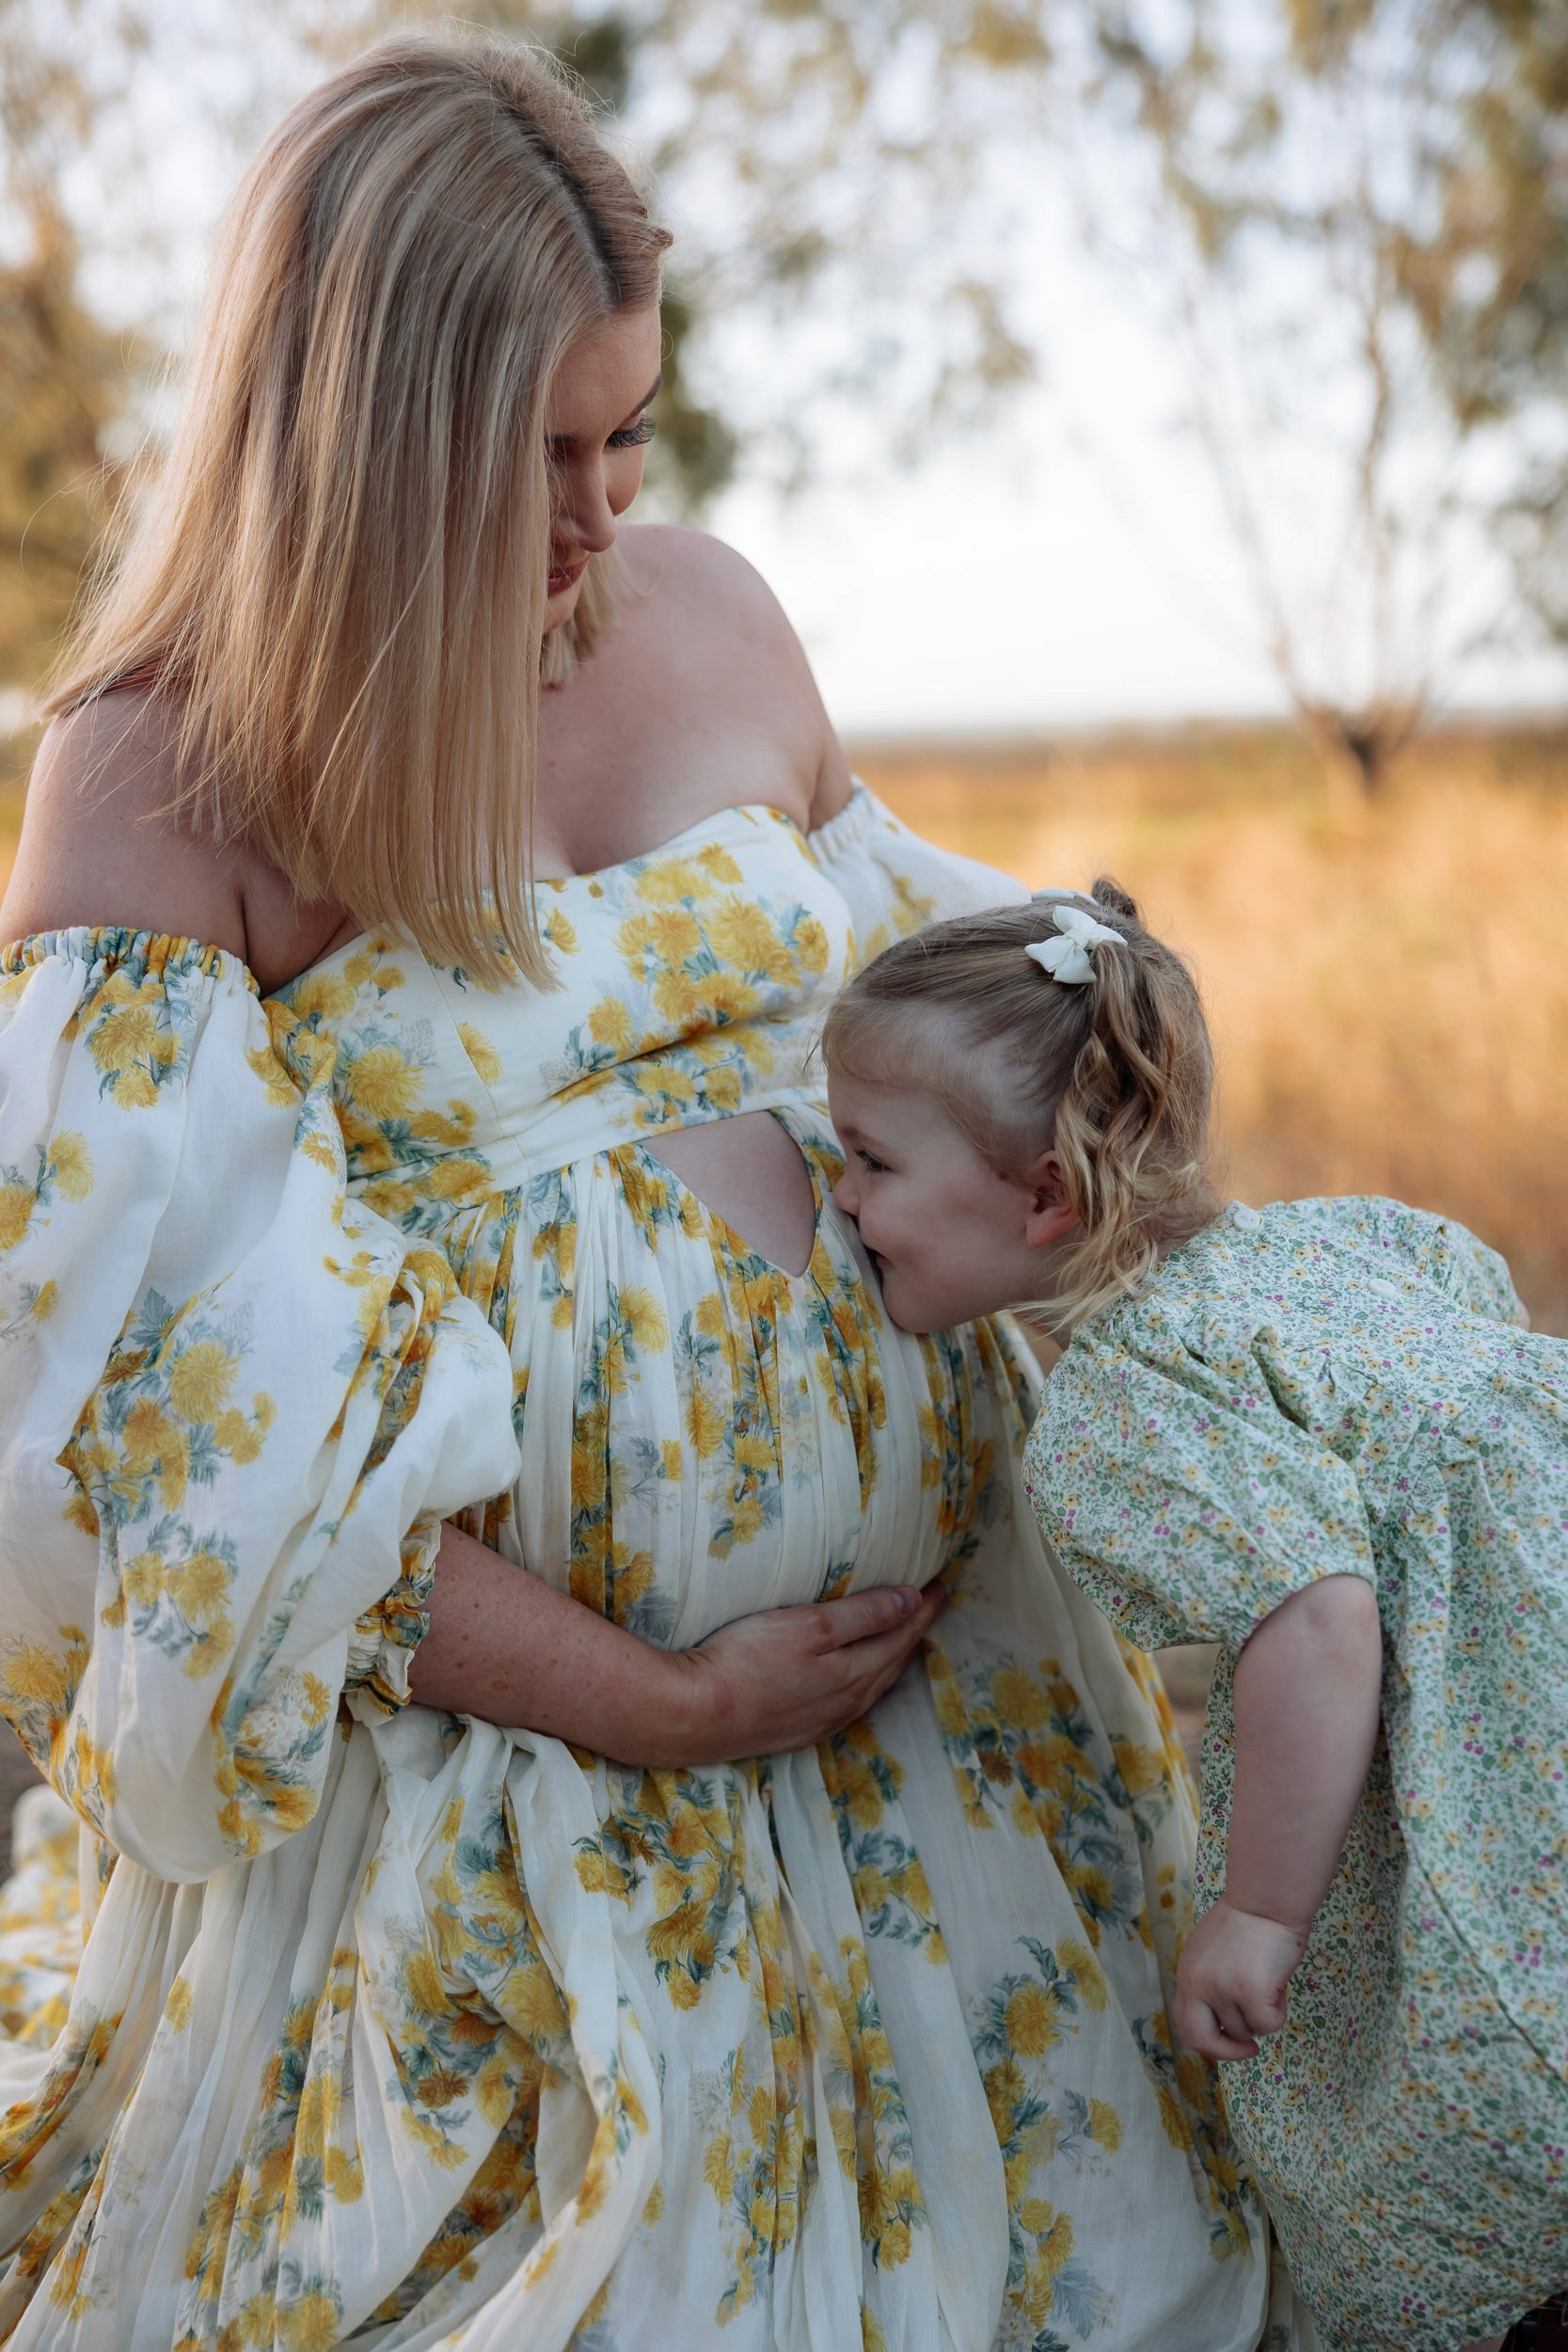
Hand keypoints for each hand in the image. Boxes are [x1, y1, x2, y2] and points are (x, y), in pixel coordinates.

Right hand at [662, 1581, 946, 1764]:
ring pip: (872, 1687)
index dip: (923, 1610)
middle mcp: (846, 1702)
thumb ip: (863, 1615)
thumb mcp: (810, 1627)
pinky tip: (856, 1682)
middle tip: (929, 1608)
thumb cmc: (747, 1661)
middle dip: (913, 1633)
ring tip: (902, 1640)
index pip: (902, 1635)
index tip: (942, 1587)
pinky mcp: (796, 1731)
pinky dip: (865, 1683)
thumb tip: (911, 1601)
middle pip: (892, 1663)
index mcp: (855, 1673)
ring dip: (892, 1661)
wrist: (694, 1715)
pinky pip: (848, 1704)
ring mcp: (821, 1720)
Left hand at [1174, 1896, 1309, 2060]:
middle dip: (1227, 2051)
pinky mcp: (1250, 1993)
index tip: (1228, 2041)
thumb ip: (1209, 1981)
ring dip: (1262, 2015)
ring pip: (1245, 2030)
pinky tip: (1279, 1984)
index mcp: (1187, 1974)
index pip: (1185, 2023)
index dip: (1207, 2040)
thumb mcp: (1211, 1952)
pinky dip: (1278, 2012)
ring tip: (1269, 1982)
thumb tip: (1222, 2019)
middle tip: (1250, 2048)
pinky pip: (1268, 2024)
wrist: (1266, 1900)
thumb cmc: (1247, 1920)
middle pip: (1201, 2040)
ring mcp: (1222, 1990)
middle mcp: (1197, 1985)